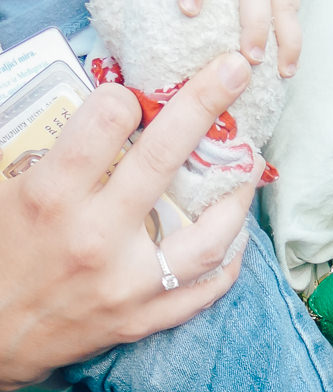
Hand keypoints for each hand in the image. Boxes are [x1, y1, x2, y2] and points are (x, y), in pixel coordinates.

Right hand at [0, 55, 255, 388]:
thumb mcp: (5, 185)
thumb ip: (47, 147)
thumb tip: (98, 106)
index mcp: (52, 193)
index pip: (107, 119)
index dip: (124, 97)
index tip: (131, 99)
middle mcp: (94, 236)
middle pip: (164, 159)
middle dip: (206, 105)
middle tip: (236, 70)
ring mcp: (125, 283)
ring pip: (205, 237)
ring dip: (236, 199)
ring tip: (250, 170)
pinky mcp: (140, 320)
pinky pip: (202, 292)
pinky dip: (228, 263)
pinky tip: (236, 237)